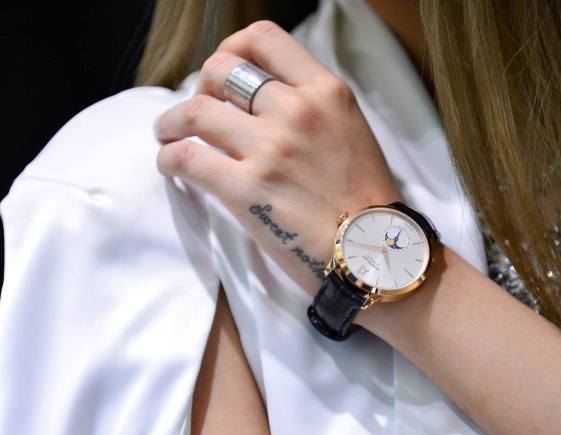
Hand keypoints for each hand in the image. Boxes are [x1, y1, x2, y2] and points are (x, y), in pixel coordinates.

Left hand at [153, 20, 403, 294]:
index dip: (232, 49)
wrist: (376, 252)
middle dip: (200, 85)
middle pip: (221, 70)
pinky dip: (168, 157)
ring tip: (167, 135)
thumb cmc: (366, 200)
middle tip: (199, 109)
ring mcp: (270, 149)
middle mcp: (297, 111)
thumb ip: (312, 107)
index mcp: (326, 92)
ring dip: (171, 122)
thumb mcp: (351, 131)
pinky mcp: (246, 189)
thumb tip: (262, 102)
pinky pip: (185, 157)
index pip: (264, 39)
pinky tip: (171, 164)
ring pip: (194, 111)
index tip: (224, 74)